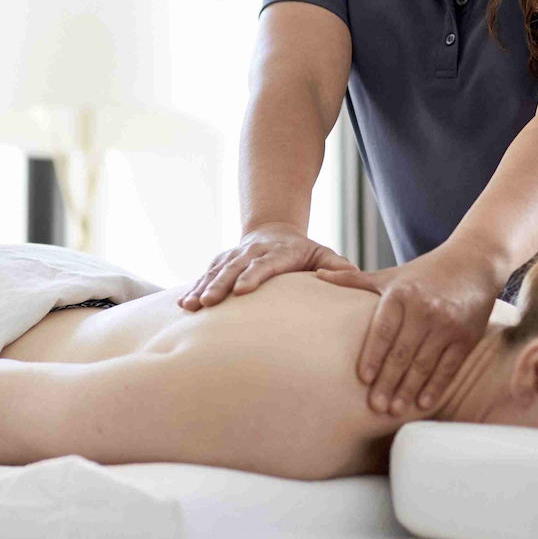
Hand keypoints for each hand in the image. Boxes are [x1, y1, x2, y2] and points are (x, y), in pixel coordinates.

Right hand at [177, 223, 354, 310]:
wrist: (272, 231)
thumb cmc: (303, 252)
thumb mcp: (322, 254)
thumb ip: (337, 266)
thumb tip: (354, 277)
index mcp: (279, 252)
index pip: (265, 264)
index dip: (253, 276)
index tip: (243, 290)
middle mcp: (252, 253)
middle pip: (234, 268)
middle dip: (220, 285)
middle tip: (209, 302)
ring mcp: (234, 257)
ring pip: (216, 272)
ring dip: (202, 288)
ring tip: (190, 306)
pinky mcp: (221, 262)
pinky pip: (205, 276)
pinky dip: (194, 289)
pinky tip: (183, 305)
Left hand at [316, 244, 501, 415]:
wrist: (474, 261)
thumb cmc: (425, 272)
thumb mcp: (391, 274)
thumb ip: (355, 280)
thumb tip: (318, 274)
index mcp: (401, 294)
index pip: (383, 330)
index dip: (373, 355)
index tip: (363, 379)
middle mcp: (424, 309)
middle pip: (402, 352)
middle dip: (388, 381)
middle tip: (376, 406)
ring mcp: (447, 324)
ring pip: (424, 363)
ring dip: (409, 389)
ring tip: (395, 409)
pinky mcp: (467, 336)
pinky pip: (449, 366)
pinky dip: (437, 386)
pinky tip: (423, 403)